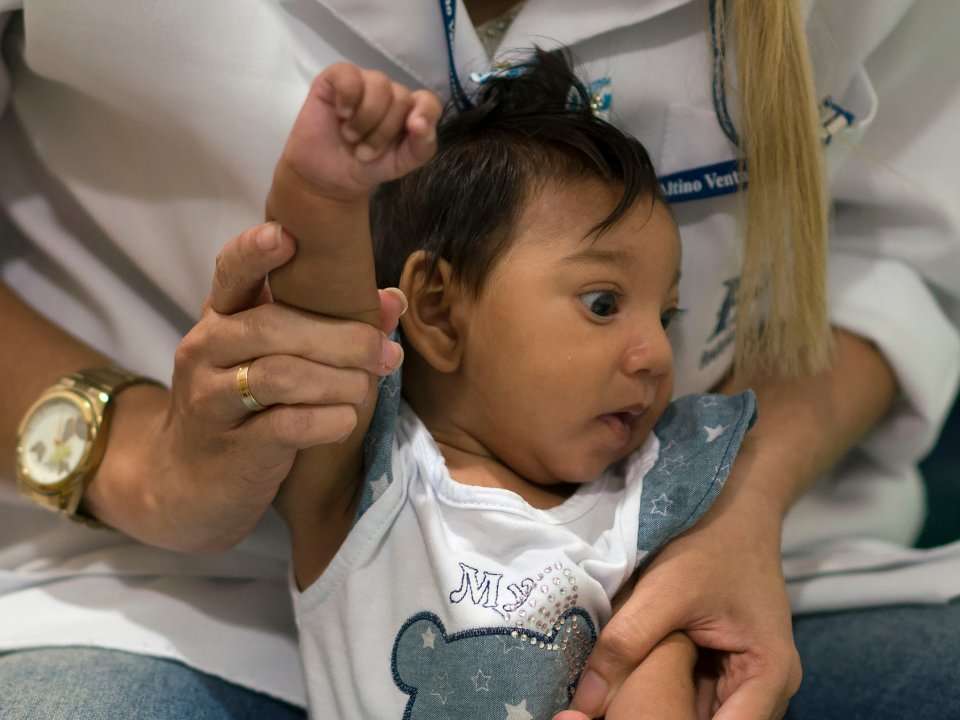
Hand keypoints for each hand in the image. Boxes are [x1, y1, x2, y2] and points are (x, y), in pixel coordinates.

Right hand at [85, 222, 406, 551]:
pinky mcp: (230, 447)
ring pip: (279, 375)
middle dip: (339, 337)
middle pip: (271, 326)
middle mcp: (206, 349)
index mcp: (221, 317)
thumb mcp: (278, 358)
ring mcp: (210, 399)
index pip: (230, 272)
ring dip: (338, 380)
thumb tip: (393, 300)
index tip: (286, 237)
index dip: (254, 252)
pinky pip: (284, 426)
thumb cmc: (246, 405)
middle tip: (383, 353)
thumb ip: (332, 324)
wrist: (189, 481)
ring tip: (367, 388)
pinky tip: (346, 420)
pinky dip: (326, 421)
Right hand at [281, 63, 442, 199]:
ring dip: (365, 119)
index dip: (425, 112)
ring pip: (378, 84)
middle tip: (365, 151)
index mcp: (409, 111)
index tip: (412, 129)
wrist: (329, 176)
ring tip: (351, 137)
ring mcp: (363, 82)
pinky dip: (347, 97)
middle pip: (401, 97)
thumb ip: (421, 147)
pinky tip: (341, 114)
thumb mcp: (401, 163)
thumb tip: (422, 125)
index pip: (428, 101)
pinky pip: (348, 74)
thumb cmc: (367, 166)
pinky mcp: (336, 78)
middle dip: (383, 131)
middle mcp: (389, 92)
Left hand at [557, 443, 801, 719]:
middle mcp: (765, 687)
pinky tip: (627, 689)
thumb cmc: (710, 539)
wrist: (733, 501)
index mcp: (766, 674)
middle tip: (608, 716)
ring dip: (660, 713)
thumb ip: (625, 644)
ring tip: (614, 705)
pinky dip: (663, 695)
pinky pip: (695, 695)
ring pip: (700, 716)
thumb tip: (584, 703)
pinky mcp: (725, 662)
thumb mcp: (665, 590)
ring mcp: (747, 676)